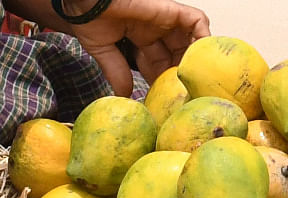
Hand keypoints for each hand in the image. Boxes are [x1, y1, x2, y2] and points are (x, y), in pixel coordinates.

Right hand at [63, 0, 210, 96]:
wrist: (84, 3)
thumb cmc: (88, 19)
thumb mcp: (105, 52)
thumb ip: (117, 72)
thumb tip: (125, 94)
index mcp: (140, 37)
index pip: (160, 62)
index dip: (163, 79)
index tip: (162, 97)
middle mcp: (155, 28)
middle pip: (177, 53)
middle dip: (179, 72)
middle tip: (179, 91)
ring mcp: (164, 19)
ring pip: (190, 39)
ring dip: (193, 58)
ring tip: (191, 78)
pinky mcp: (170, 10)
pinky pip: (196, 21)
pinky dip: (202, 37)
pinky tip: (196, 58)